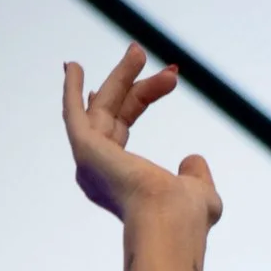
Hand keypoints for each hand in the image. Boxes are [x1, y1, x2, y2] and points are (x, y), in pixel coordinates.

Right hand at [62, 42, 221, 226]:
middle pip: (114, 111)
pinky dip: (71, 90)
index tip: (167, 79)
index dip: (140, 98)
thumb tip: (193, 160)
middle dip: (131, 81)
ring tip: (138, 50)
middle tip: (145, 52)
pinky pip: (74, 115)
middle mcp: (100, 170)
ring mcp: (91, 161)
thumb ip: (196, 176)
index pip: (124, 126)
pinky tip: (71, 66)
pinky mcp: (85, 150)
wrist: (172, 220)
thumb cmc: (187, 218)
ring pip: (101, 107)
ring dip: (119, 76)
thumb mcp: (200, 192)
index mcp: (121, 179)